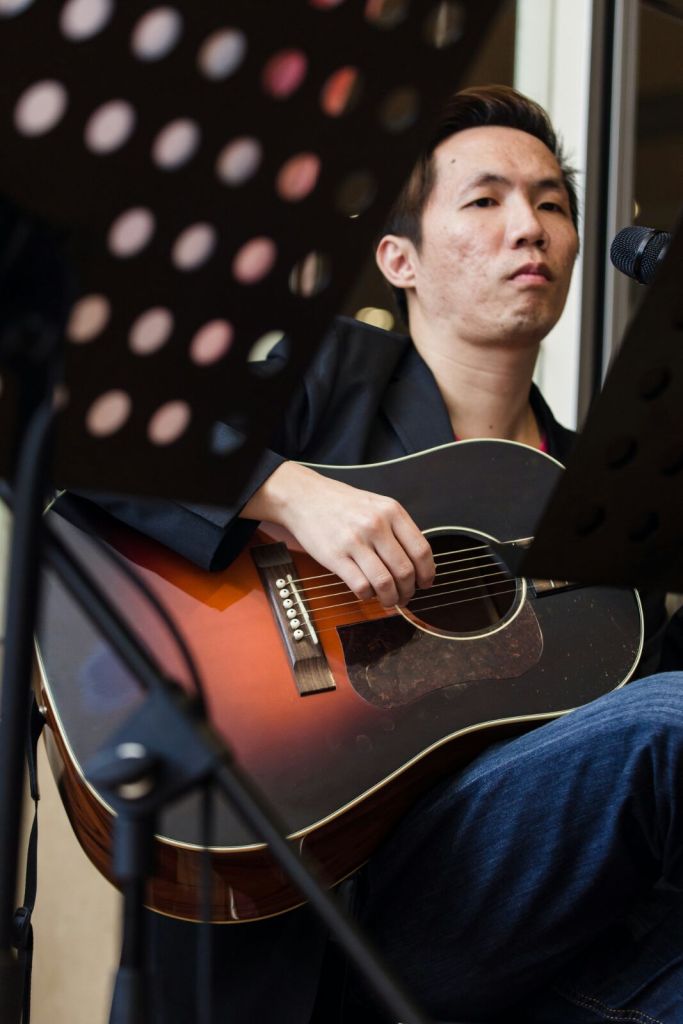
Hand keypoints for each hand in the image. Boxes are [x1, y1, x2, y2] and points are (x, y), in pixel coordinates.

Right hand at [241, 462, 434, 606]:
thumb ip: (398, 529)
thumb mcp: (377, 505)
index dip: (427, 573)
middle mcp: (376, 525)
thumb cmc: (342, 504)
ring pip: (385, 583)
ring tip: (388, 600)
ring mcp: (354, 541)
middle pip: (405, 571)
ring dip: (390, 599)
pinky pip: (361, 586)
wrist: (304, 497)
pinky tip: (366, 592)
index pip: (421, 550)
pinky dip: (367, 596)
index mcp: (391, 511)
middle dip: (409, 591)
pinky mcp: (335, 557)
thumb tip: (418, 563)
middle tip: (405, 596)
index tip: (425, 583)